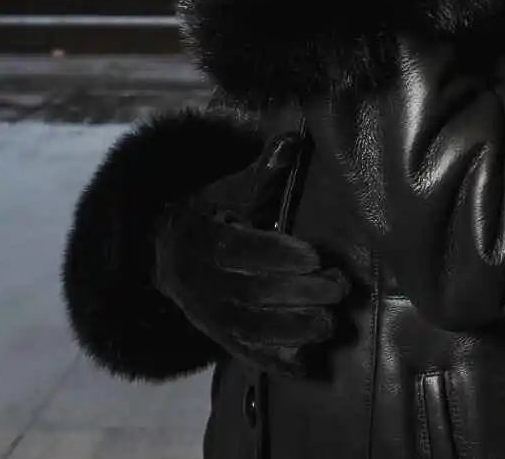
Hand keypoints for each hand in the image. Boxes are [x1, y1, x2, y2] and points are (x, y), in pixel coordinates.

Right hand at [152, 134, 348, 376]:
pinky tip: (305, 366)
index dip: (275, 255)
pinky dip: (273, 363)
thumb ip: (264, 171)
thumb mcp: (230, 189)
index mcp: (198, 238)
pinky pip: (242, 354)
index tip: (315, 256)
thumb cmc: (213, 213)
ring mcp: (205, 313)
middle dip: (296, 293)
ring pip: (246, 329)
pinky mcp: (216, 336)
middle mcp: (196, 280)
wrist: (166, 249)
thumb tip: (293, 139)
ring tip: (329, 324)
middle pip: (247, 293)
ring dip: (290, 330)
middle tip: (338, 288)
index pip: (236, 250)